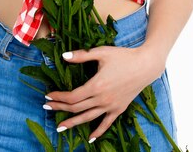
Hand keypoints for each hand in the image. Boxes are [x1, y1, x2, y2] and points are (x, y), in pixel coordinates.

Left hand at [44, 44, 164, 141]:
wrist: (145, 65)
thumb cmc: (123, 56)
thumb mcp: (101, 52)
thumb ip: (81, 55)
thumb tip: (64, 56)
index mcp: (96, 85)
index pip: (72, 96)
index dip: (58, 97)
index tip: (48, 96)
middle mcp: (102, 99)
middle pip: (77, 108)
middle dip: (60, 108)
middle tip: (47, 108)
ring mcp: (111, 106)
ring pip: (88, 118)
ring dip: (72, 123)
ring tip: (60, 127)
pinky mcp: (119, 109)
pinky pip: (106, 124)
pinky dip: (97, 132)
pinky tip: (90, 139)